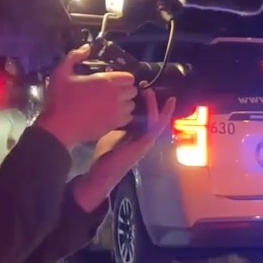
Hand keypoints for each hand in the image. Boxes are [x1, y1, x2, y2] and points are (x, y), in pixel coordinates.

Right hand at [34, 46, 137, 149]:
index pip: (129, 77)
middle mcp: (116, 95)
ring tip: (114, 103)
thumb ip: (74, 57)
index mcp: (105, 81)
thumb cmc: (60, 98)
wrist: (59, 126)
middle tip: (114, 91)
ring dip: (125, 102)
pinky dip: (124, 115)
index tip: (114, 80)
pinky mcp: (115, 124)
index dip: (123, 78)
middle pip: (132, 90)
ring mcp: (117, 111)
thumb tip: (87, 47)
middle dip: (125, 89)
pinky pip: (129, 117)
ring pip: (132, 104)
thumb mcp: (61, 72)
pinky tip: (113, 114)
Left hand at [71, 89, 175, 211]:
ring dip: (156, 106)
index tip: (144, 91)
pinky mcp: (144, 144)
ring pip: (158, 120)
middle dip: (156, 103)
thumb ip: (118, 125)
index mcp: (140, 136)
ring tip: (151, 92)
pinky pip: (154, 126)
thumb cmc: (107, 157)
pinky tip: (151, 104)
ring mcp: (147, 142)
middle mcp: (147, 139)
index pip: (149, 118)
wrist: (103, 174)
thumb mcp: (113, 135)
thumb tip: (113, 110)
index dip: (150, 105)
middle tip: (150, 88)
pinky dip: (155, 114)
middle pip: (158, 118)